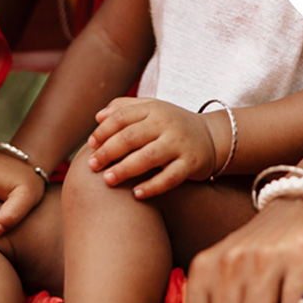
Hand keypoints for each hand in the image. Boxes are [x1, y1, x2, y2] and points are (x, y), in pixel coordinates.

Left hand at [86, 97, 216, 197]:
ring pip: (149, 157)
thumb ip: (125, 108)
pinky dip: (152, 186)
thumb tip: (98, 116)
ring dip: (125, 169)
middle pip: (132, 136)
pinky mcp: (191, 163)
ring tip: (108, 180)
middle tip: (91, 166)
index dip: (103, 131)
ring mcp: (180, 144)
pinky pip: (170, 177)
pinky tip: (136, 195)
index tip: (91, 145)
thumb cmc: (172, 126)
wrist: (212, 137)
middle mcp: (167, 124)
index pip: (123, 117)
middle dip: (108, 151)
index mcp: (155, 109)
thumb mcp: (153, 109)